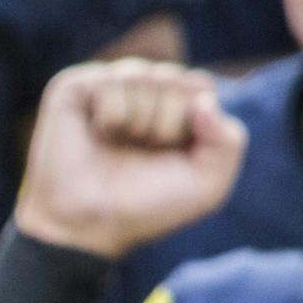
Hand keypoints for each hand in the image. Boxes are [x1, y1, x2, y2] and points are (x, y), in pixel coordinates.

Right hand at [15, 59, 245, 258]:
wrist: (92, 224)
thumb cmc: (147, 205)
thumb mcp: (207, 184)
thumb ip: (229, 141)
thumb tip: (202, 100)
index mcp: (171, 105)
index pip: (198, 86)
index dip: (189, 124)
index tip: (169, 154)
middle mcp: (140, 90)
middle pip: (174, 79)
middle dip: (164, 124)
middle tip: (140, 151)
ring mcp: (105, 85)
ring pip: (142, 77)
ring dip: (137, 122)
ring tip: (117, 144)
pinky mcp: (73, 88)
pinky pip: (111, 82)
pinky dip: (111, 116)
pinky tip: (96, 133)